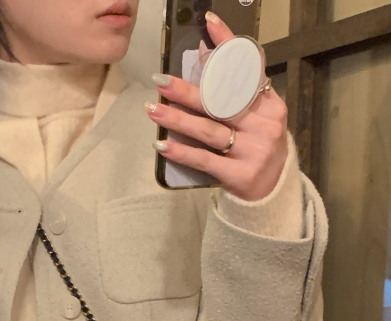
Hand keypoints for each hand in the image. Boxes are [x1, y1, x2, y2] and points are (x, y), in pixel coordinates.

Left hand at [146, 14, 287, 201]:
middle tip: (161, 81)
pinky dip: (182, 152)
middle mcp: (264, 126)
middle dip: (188, 90)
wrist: (272, 192)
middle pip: (221, 103)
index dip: (228, 47)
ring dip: (177, 120)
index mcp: (271, 106)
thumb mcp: (256, 117)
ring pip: (209, 130)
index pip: (248, 70)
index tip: (209, 25)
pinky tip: (163, 145)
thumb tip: (206, 54)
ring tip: (153, 110)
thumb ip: (235, 92)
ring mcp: (253, 151)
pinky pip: (204, 160)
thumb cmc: (258, 148)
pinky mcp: (239, 175)